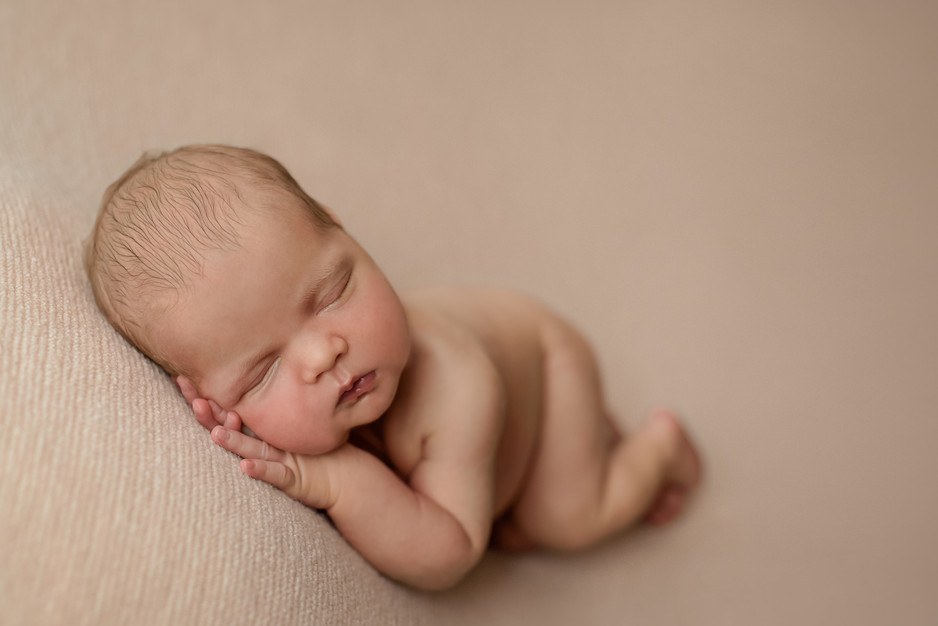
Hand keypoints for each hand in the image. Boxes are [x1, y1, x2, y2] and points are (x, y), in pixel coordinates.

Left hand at [175, 376, 334, 508]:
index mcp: (258, 432)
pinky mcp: (294, 479)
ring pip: (252, 447)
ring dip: (234, 441)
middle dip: (212, 414)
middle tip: (193, 399)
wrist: (344, 476)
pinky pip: (276, 474)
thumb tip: (220, 409)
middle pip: (234, 425)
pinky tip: (245, 466)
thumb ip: (252, 426)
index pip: (225, 413)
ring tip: (215, 433)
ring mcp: (281, 458)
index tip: (180, 381)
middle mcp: (267, 441)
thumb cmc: (307, 457)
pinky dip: (261, 470)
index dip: (204, 399)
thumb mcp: (276, 441)